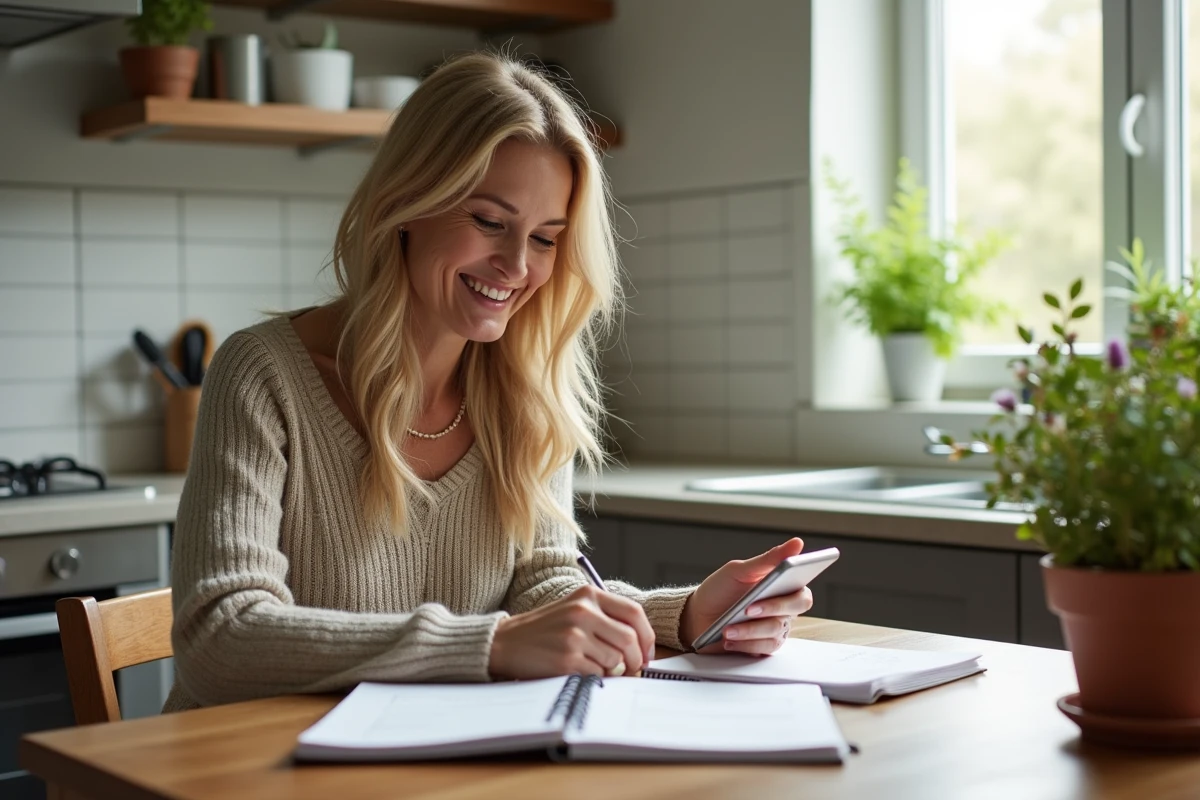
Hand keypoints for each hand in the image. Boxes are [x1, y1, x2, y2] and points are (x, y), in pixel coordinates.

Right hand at [488, 585, 654, 679]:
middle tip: (633, 670)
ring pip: (616, 660)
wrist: (505, 642)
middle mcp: (583, 611)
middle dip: (636, 660)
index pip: (634, 613)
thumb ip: (604, 618)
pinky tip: (582, 672)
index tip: (646, 653)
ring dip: (614, 671)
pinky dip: (597, 679)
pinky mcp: (566, 658)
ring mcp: (574, 635)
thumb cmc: (544, 630)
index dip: (647, 636)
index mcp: (588, 595)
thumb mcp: (573, 609)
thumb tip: (640, 645)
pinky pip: (598, 674)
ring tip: (599, 669)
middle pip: (629, 639)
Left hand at [680, 538, 814, 654]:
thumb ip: (768, 560)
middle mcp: (783, 609)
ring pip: (774, 630)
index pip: (803, 589)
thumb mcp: (739, 570)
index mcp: (782, 587)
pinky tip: (728, 639)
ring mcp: (774, 629)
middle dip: (772, 607)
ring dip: (749, 630)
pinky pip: (763, 648)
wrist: (697, 616)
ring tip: (728, 629)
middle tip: (749, 608)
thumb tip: (797, 543)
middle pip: (795, 609)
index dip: (803, 582)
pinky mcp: (763, 647)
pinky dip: (745, 644)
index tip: (787, 574)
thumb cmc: (720, 590)